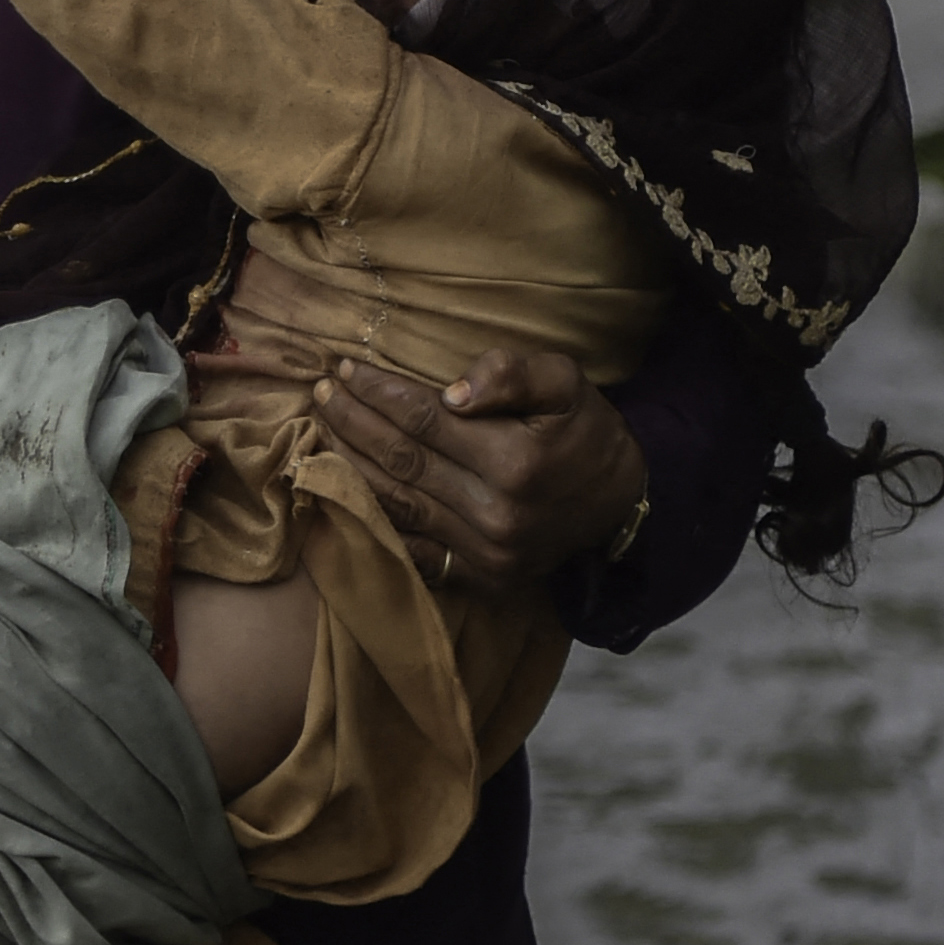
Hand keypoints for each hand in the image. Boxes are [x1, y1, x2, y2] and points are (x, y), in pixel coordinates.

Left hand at [312, 346, 647, 590]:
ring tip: (322, 428)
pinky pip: (410, 546)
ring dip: (349, 462)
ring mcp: (485, 552)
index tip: (345, 368)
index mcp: (515, 462)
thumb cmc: (585, 433)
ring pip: (395, 501)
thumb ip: (512, 374)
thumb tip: (452, 391)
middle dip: (353, 421)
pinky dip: (369, 516)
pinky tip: (340, 486)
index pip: (423, 419)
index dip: (378, 391)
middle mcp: (495, 513)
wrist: (622, 504)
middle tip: (322, 392)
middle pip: (401, 459)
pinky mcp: (479, 577)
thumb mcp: (566, 384)